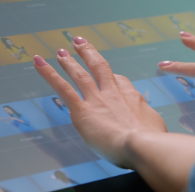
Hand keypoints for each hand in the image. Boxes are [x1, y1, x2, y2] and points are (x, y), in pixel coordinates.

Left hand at [33, 40, 166, 167]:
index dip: (112, 77)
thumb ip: (147, 122)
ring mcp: (97, 100)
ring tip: (60, 52)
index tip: (109, 75)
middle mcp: (114, 94)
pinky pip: (63, 88)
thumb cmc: (152, 141)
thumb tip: (148, 126)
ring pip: (81, 75)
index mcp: (133, 98)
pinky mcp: (83, 110)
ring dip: (69, 61)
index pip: (120, 82)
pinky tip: (39, 63)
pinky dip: (49, 74)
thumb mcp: (155, 127)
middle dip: (89, 54)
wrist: (142, 144)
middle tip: (80, 43)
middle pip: (100, 68)